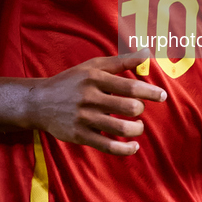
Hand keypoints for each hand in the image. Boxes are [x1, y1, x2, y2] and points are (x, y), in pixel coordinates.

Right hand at [27, 50, 165, 155]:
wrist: (39, 102)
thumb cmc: (72, 81)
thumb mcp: (93, 66)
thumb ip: (122, 61)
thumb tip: (147, 52)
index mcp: (95, 78)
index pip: (129, 86)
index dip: (150, 92)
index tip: (162, 96)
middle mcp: (89, 97)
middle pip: (128, 107)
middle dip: (140, 110)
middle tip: (139, 110)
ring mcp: (84, 118)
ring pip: (120, 129)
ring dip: (136, 129)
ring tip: (137, 127)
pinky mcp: (79, 136)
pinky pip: (107, 146)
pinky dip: (125, 149)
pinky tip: (133, 147)